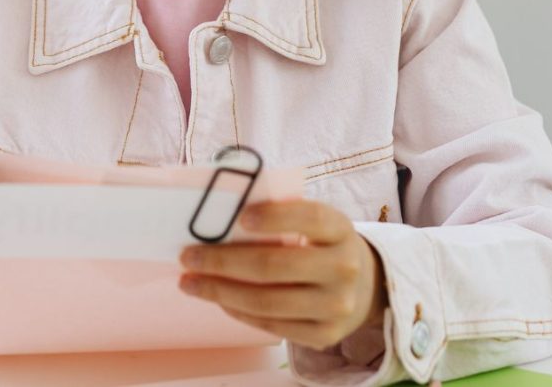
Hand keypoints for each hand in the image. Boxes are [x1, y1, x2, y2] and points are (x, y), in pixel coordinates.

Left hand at [178, 199, 387, 350]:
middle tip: (188, 256)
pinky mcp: (324, 334)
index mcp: (340, 229)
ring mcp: (337, 306)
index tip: (239, 217)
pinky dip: (237, 311)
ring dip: (219, 292)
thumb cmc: (320, 245)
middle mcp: (344, 268)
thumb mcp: (313, 224)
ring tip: (189, 282)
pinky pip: (270, 325)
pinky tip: (218, 299)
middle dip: (223, 261)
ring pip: (267, 302)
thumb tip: (217, 217)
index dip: (275, 217)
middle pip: (275, 265)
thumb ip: (279, 216)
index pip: (311, 218)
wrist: (363, 287)